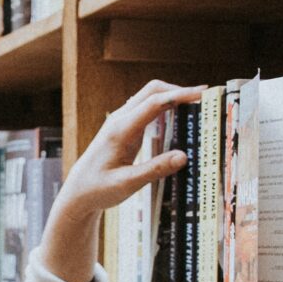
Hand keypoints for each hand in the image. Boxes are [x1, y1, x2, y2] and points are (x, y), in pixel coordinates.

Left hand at [40, 81, 199, 281]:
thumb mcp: (127, 184)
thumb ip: (155, 170)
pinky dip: (166, 107)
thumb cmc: (98, 190)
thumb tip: (184, 156)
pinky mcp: (125, 128)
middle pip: (153, 91)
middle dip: (179, 89)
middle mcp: (120, 120)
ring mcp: (122, 122)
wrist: (77, 192)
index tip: (202, 94)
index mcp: (120, 130)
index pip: (154, 103)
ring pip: (150, 97)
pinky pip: (148, 109)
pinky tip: (180, 116)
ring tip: (198, 104)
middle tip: (205, 96)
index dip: (179, 95)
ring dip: (173, 96)